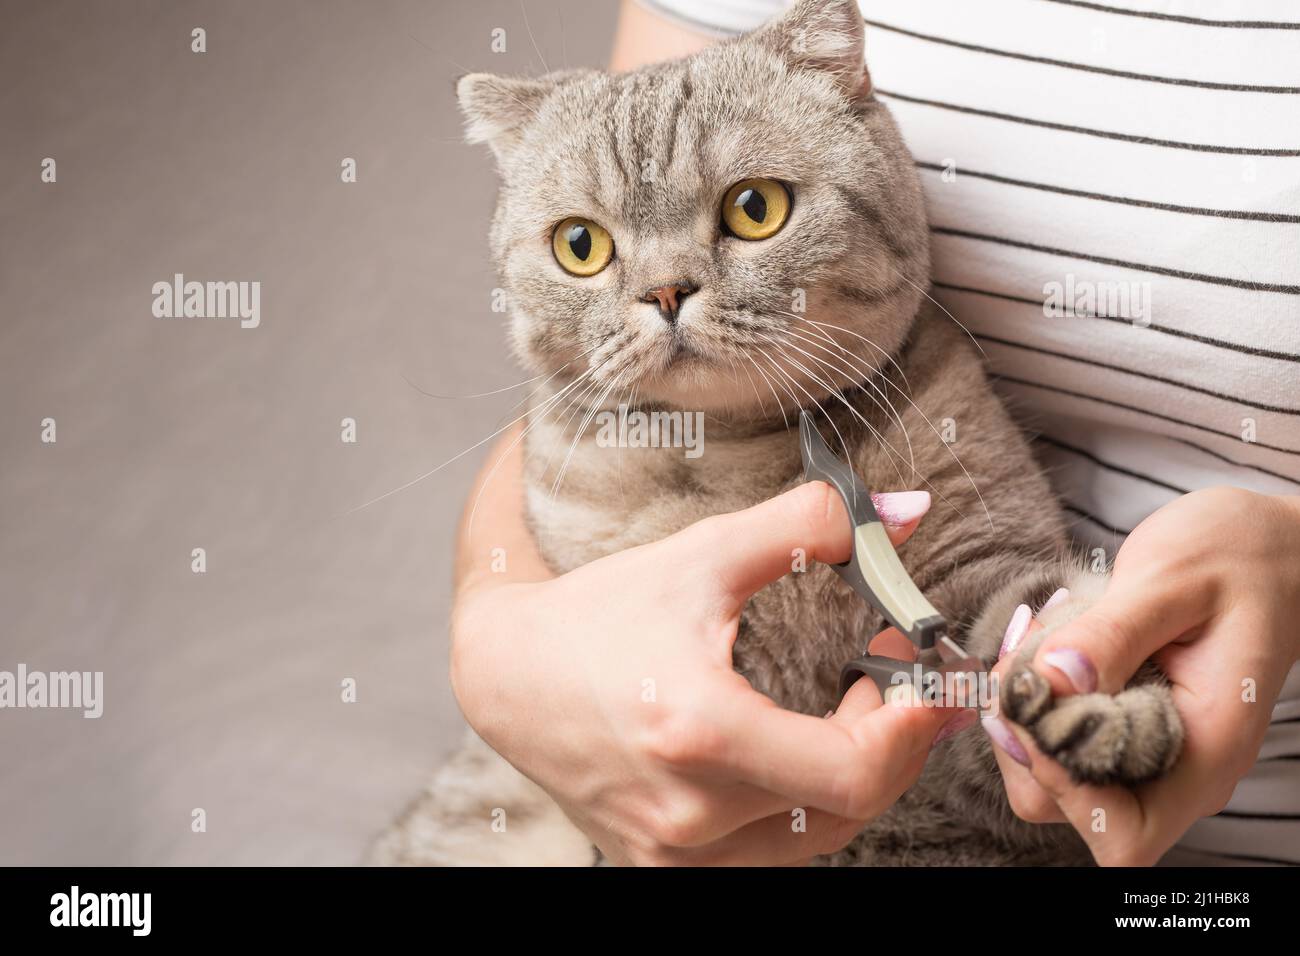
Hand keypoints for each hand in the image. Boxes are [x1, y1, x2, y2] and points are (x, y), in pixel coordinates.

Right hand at [451, 473, 970, 864]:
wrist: (508, 675)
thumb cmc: (602, 612)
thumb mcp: (703, 556)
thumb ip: (810, 525)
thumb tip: (908, 511)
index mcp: (699, 732)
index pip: (853, 771)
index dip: (909, 729)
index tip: (920, 672)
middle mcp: (687, 812)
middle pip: (847, 808)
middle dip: (891, 739)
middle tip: (891, 674)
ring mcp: (673, 852)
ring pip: (814, 837)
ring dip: (852, 774)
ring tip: (853, 708)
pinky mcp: (662, 865)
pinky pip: (768, 853)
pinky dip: (804, 804)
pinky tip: (801, 751)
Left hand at [984, 487, 1299, 864]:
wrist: (1267, 544)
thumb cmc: (1236, 556)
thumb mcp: (1170, 579)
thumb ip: (1110, 633)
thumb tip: (1051, 681)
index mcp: (1206, 749)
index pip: (1124, 832)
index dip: (1062, 786)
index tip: (1036, 704)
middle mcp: (1175, 766)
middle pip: (1064, 801)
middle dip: (1024, 729)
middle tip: (1029, 644)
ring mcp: (1146, 748)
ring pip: (1047, 766)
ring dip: (1024, 702)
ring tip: (1044, 629)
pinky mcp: (1121, 723)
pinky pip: (1055, 729)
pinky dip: (1035, 688)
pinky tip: (1052, 633)